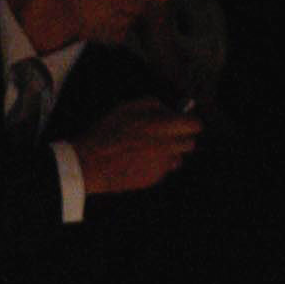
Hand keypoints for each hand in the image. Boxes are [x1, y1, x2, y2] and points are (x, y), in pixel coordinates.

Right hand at [74, 98, 201, 195]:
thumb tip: (168, 109)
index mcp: (160, 127)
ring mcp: (161, 166)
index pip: (194, 125)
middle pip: (190, 143)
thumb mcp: (127, 108)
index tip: (184, 120)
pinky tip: (138, 159)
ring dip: (169, 152)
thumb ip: (153, 105)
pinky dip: (156, 164)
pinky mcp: (153, 179)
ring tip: (148, 147)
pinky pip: (163, 169)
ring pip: (177, 158)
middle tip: (168, 133)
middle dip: (182, 137)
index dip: (189, 121)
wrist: (90, 164)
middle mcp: (166, 148)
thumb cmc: (106, 134)